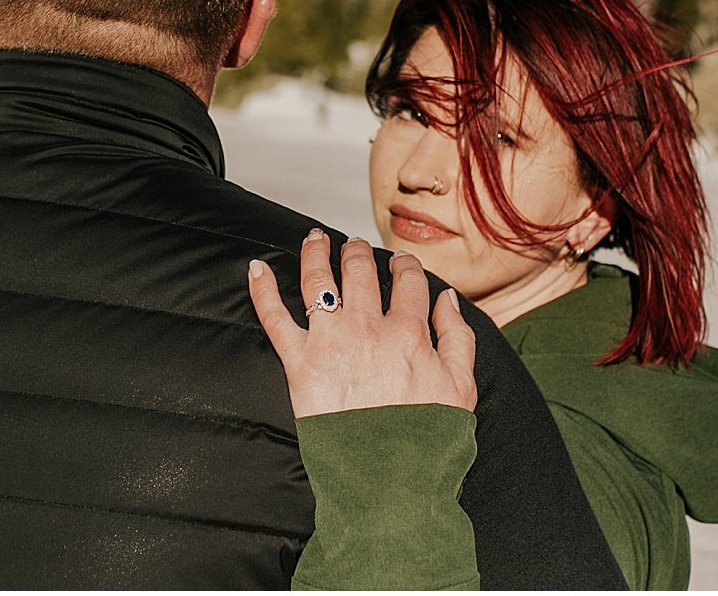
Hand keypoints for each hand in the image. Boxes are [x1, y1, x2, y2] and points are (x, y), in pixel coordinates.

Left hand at [248, 229, 476, 418]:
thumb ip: (458, 337)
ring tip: (315, 238)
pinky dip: (262, 290)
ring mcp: (330, 342)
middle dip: (358, 251)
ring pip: (318, 280)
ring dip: (315, 252)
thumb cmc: (426, 439)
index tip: (400, 262)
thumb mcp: (461, 388)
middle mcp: (368, 328)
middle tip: (355, 246)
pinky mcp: (298, 363)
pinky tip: (256, 269)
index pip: (407, 282)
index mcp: (409, 333)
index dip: (404, 266)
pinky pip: (274, 317)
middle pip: (360, 271)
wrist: (386, 480)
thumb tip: (447, 299)